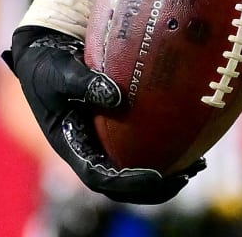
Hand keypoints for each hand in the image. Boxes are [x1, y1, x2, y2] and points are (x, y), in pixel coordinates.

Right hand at [4, 24, 205, 204]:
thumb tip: (118, 97)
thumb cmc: (48, 64)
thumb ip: (84, 83)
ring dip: (166, 172)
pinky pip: (142, 140)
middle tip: (185, 178)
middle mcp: (89, 149)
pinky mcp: (116, 125)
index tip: (155, 177)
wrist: (44, 52)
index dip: (127, 182)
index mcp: (71, 145)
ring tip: (198, 164)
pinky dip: (167, 142)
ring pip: (135, 165)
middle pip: (121, 184)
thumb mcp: (59, 72)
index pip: (99, 176)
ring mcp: (102, 139)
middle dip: (153, 189)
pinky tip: (194, 135)